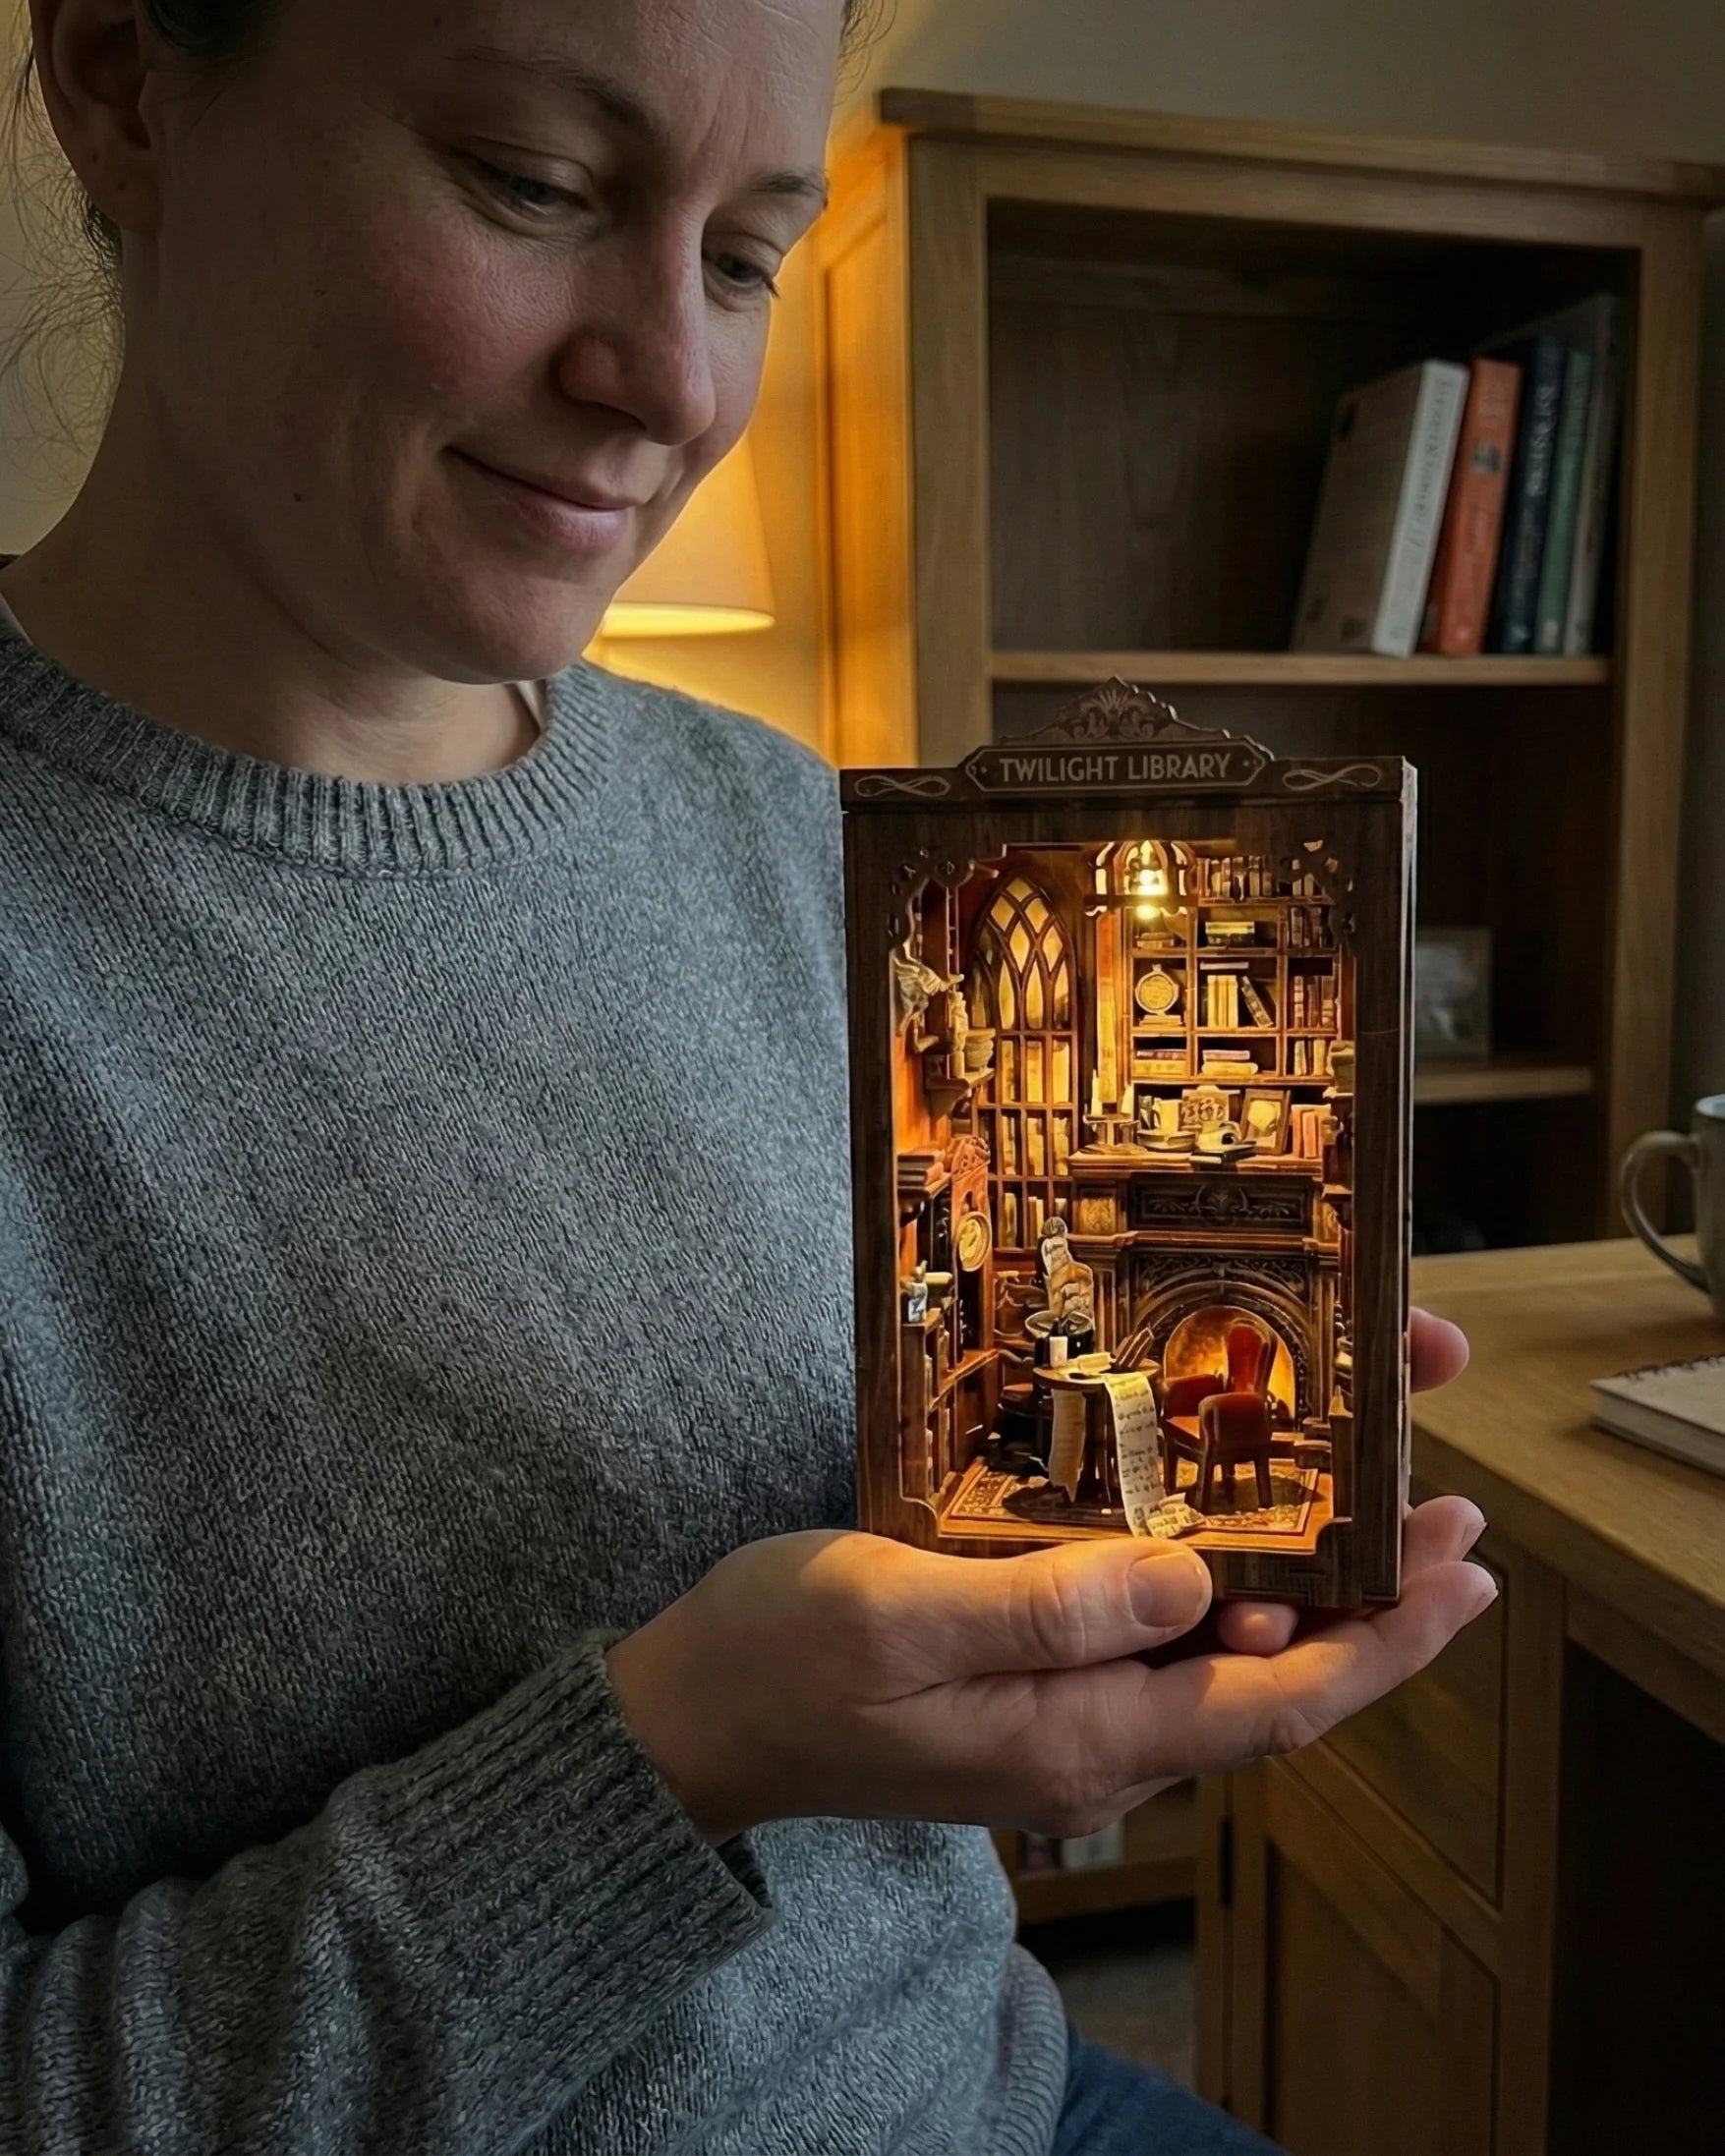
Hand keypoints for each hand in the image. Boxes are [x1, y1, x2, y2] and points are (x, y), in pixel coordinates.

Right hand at [606, 1307, 1491, 1844]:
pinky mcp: (1036, 1679)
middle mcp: (1095, 1742)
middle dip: (1372, 1599)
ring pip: (1225, 1658)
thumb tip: (1194, 1586)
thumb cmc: (779, 1658)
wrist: (691, 1716)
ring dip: (1309, 1583)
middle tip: (1449, 1506)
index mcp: (1077, 1739)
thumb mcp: (892, 1618)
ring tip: (1373, 1499)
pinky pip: (1164, 1641)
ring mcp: (1066, 1716)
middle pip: (1272, 1680)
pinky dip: (1224, 1583)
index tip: (1463, 1572)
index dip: (1382, 1641)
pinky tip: (1234, 1526)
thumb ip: (1042, 1611)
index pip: (1272, 1703)